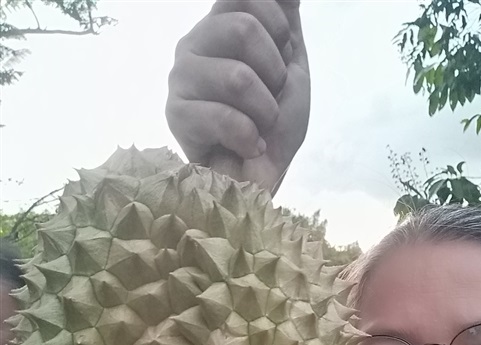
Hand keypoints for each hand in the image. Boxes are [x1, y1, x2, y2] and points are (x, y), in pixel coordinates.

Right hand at [166, 0, 309, 193]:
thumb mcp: (291, 64)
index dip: (277, 27)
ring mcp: (181, 78)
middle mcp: (194, 44)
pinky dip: (250, 139)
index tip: (282, 55)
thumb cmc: (275, 125)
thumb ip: (284, 18)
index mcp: (219, 25)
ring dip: (265, 111)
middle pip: (244, 28)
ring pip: (238, 77)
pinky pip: (226, 118)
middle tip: (269, 99)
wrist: (265, 176)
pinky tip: (246, 147)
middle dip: (275, 74)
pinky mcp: (175, 115)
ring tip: (259, 126)